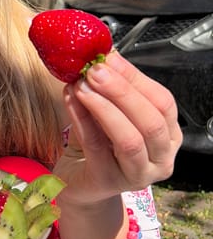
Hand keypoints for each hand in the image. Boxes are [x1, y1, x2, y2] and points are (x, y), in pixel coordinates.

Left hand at [54, 50, 180, 205]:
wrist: (78, 182)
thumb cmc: (98, 145)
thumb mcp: (109, 113)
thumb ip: (110, 90)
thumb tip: (104, 56)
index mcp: (169, 135)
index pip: (162, 101)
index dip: (136, 78)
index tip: (109, 57)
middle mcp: (161, 158)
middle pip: (151, 121)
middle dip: (121, 91)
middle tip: (94, 70)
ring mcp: (138, 175)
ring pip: (129, 139)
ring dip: (103, 106)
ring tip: (81, 85)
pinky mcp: (109, 182)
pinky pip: (97, 147)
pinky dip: (82, 119)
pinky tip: (70, 100)